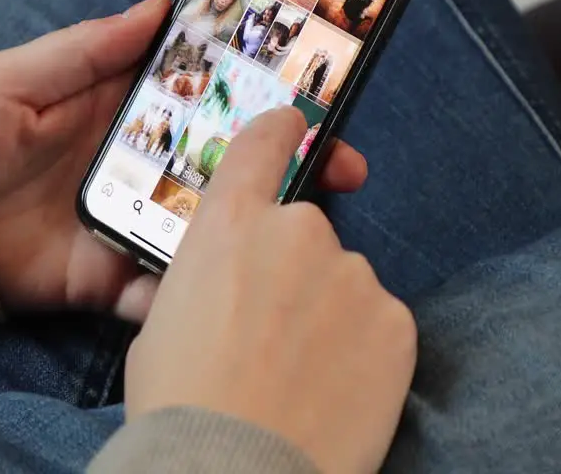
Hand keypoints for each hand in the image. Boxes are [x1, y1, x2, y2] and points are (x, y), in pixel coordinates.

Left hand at [0, 0, 369, 320]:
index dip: (261, 97)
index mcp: (124, 111)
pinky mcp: (101, 279)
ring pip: (204, 230)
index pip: (208, 100)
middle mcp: (137, 168)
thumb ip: (89, 47)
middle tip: (340, 169)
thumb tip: (161, 6)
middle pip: (224, 168)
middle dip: (283, 168)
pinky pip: (153, 290)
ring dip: (251, 232)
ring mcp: (125, 225)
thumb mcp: (20, 75)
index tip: (315, 97)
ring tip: (302, 232)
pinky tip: (222, 294)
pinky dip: (181, 296)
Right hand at [123, 108, 416, 471]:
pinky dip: (363, 351)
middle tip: (271, 332)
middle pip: (306, 231)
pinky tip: (334, 391)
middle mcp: (297, 232)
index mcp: (229, 223)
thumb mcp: (162, 321)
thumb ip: (204, 278)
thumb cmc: (181, 403)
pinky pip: (380, 325)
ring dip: (330, 314)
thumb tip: (226, 284)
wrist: (235, 469)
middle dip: (295, 270)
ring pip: (345, 283)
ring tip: (300, 376)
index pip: (263, 146)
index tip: (294, 122)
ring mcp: (354, 276)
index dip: (279, 131)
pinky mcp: (397, 323)